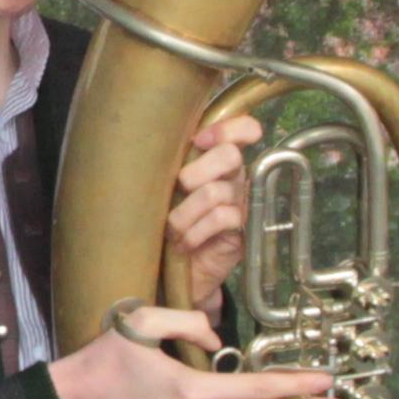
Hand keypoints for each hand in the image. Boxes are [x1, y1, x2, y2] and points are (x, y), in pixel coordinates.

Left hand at [167, 128, 250, 309]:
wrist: (179, 269)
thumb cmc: (170, 221)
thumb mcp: (168, 189)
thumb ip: (172, 165)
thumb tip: (155, 142)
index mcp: (218, 160)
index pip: (243, 129)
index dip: (227, 129)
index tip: (199, 140)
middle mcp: (236, 177)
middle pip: (229, 156)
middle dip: (196, 172)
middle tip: (178, 189)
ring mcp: (242, 203)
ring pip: (215, 192)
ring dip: (184, 214)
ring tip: (172, 230)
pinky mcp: (243, 229)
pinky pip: (221, 219)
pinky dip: (195, 232)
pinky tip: (184, 243)